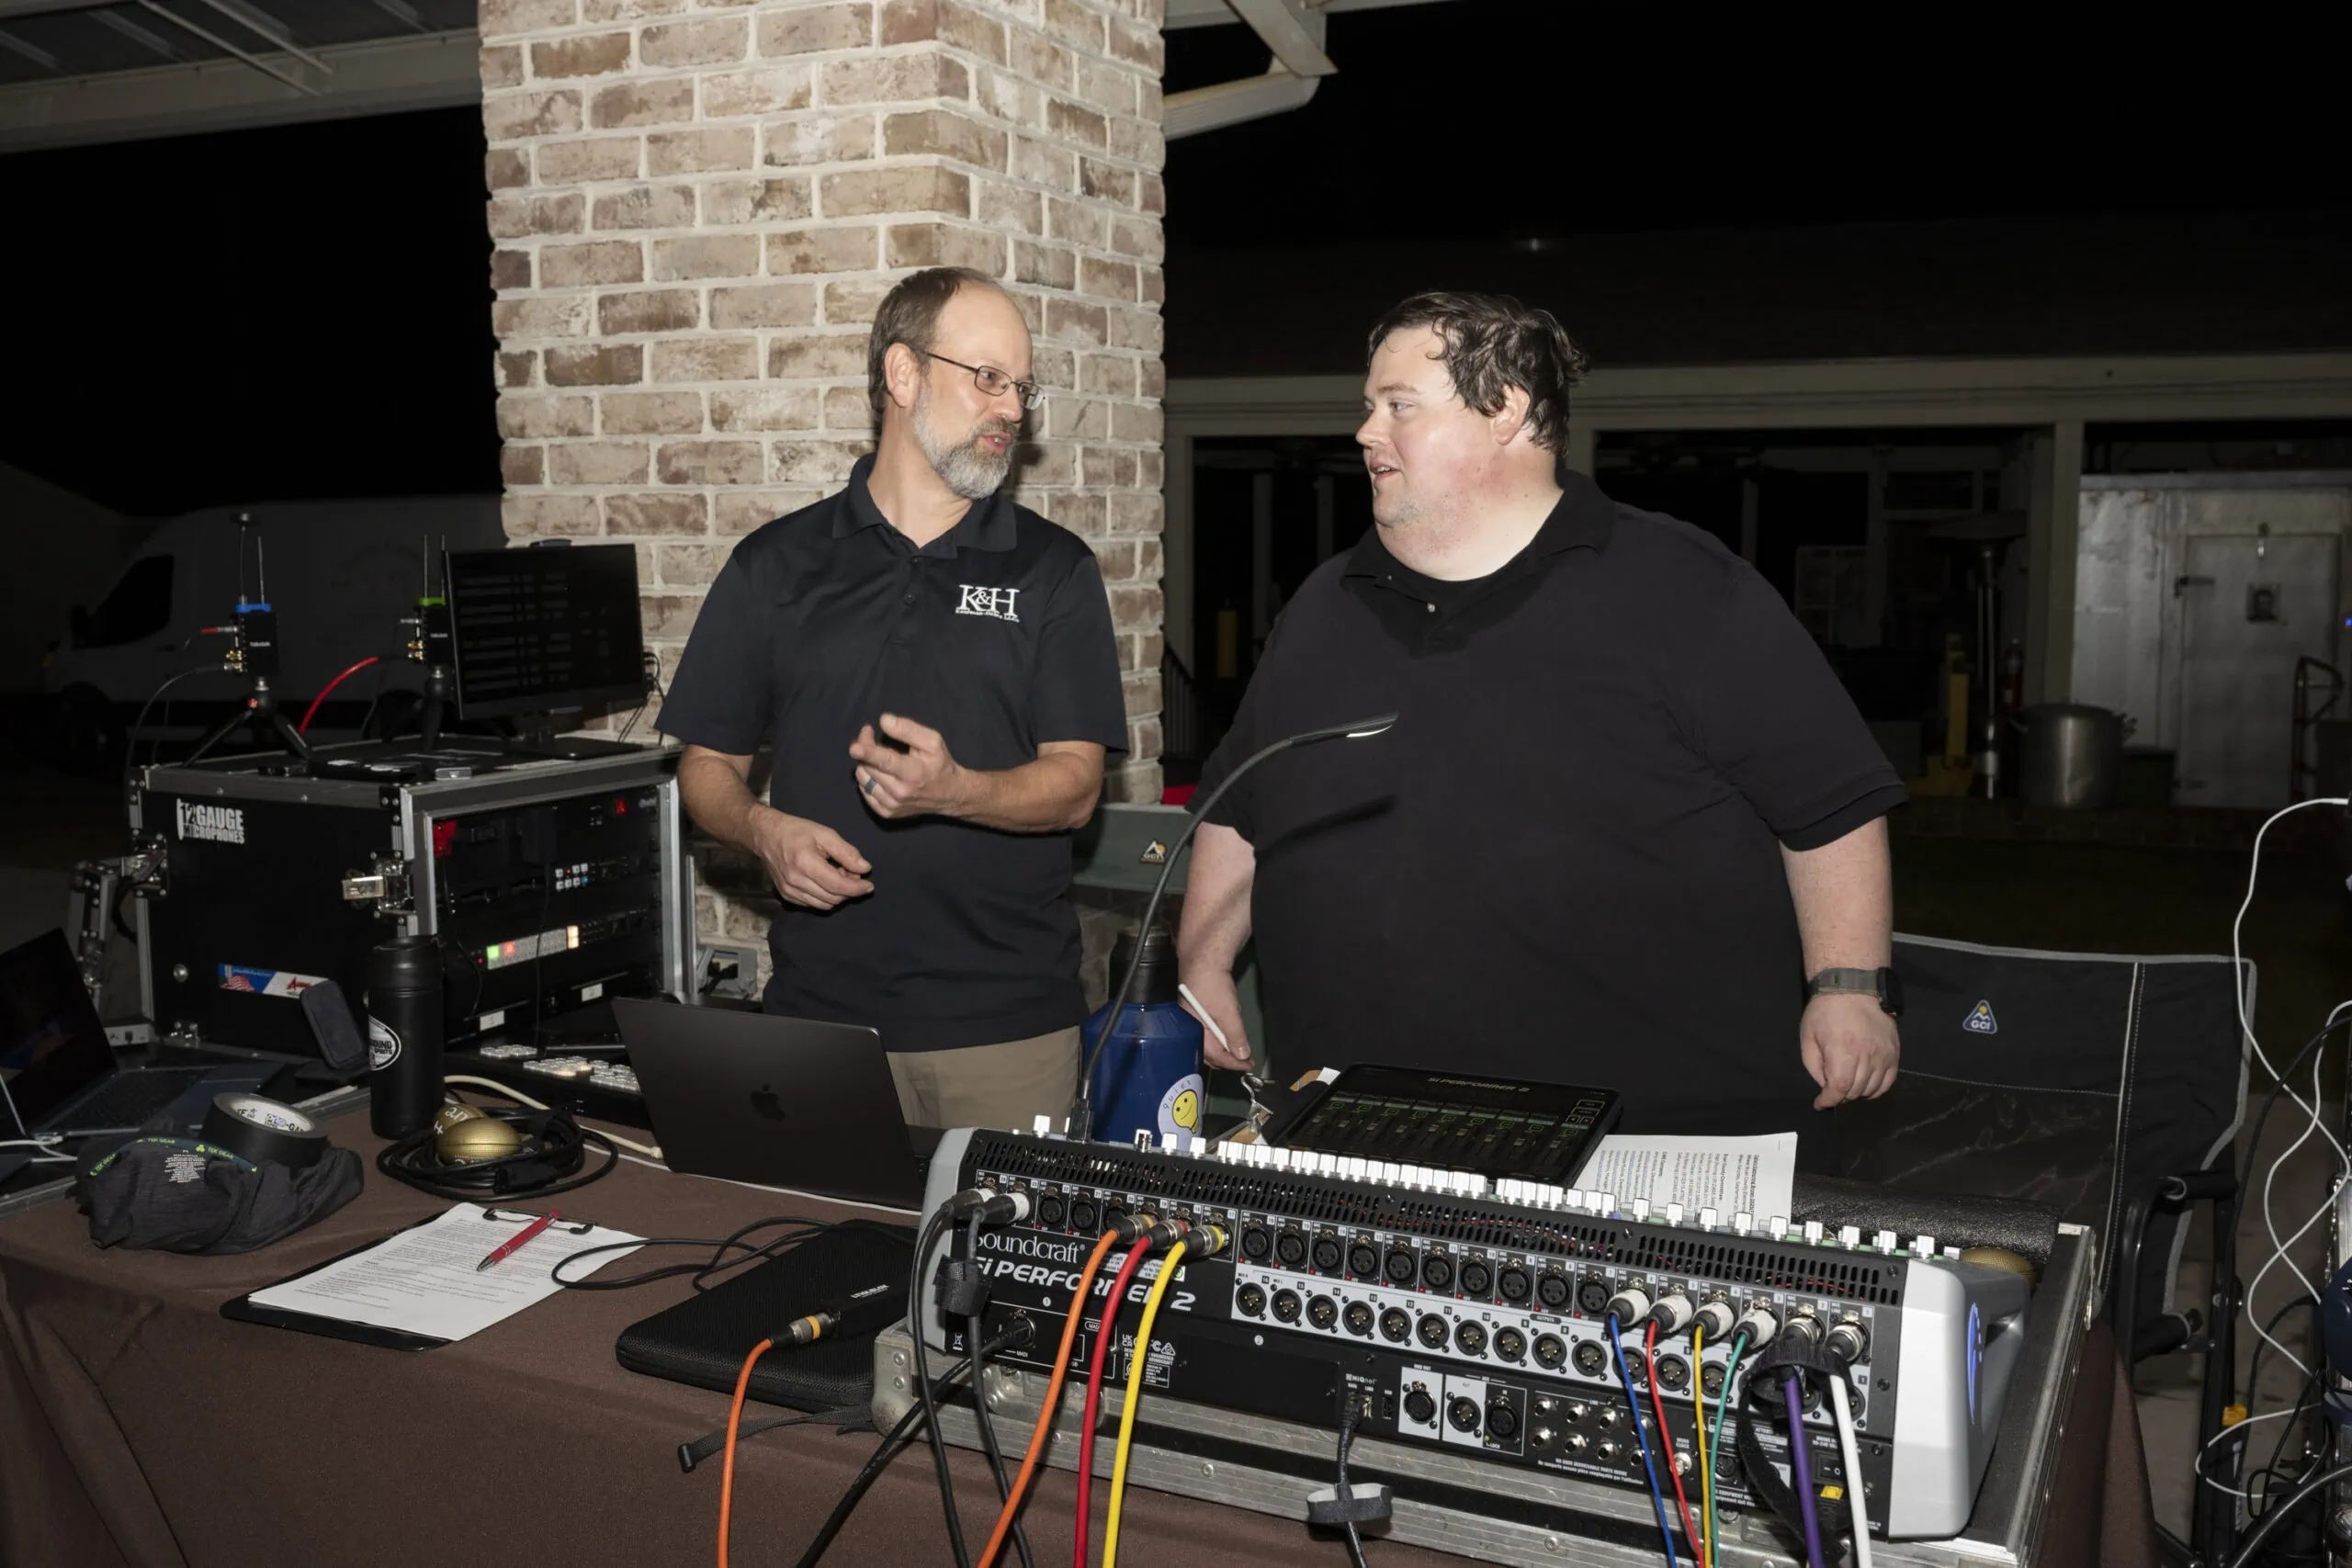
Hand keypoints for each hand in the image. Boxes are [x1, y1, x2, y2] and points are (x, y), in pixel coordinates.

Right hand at [751, 808, 872, 909]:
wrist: (766, 835)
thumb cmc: (796, 831)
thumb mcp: (825, 833)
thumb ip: (846, 852)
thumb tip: (865, 869)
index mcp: (805, 862)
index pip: (837, 885)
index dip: (857, 888)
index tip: (869, 885)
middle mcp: (795, 881)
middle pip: (833, 898)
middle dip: (849, 890)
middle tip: (853, 874)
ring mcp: (788, 891)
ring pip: (824, 904)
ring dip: (838, 895)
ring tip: (839, 876)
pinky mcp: (786, 895)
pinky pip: (813, 904)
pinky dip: (825, 897)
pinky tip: (826, 882)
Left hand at [849, 714, 968, 819]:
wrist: (950, 795)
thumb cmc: (940, 764)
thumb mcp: (932, 741)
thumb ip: (908, 729)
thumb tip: (883, 720)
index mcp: (913, 773)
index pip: (885, 761)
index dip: (868, 752)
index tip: (855, 747)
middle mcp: (900, 792)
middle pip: (868, 767)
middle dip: (864, 747)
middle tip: (870, 735)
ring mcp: (892, 805)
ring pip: (863, 779)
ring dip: (864, 763)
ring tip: (877, 756)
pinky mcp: (887, 813)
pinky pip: (865, 792)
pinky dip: (867, 779)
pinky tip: (879, 773)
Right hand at [1178, 969, 1254, 1071]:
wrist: (1204, 959)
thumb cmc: (1213, 985)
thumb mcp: (1227, 1012)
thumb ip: (1235, 1035)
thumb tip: (1242, 1056)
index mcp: (1194, 1032)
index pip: (1215, 1056)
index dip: (1233, 1063)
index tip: (1248, 1065)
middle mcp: (1190, 1030)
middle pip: (1209, 1053)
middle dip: (1228, 1060)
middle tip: (1245, 1062)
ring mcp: (1192, 1022)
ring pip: (1209, 1044)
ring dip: (1225, 1050)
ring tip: (1240, 1052)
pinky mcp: (1197, 1014)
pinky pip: (1209, 1033)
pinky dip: (1220, 1039)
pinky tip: (1229, 1037)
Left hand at [1800, 992, 1899, 1109]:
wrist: (1854, 988)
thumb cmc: (1825, 1011)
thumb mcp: (1808, 1037)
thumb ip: (1815, 1067)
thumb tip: (1825, 1086)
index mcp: (1843, 1051)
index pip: (1840, 1089)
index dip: (1828, 1101)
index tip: (1820, 1103)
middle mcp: (1867, 1056)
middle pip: (1856, 1091)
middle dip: (1840, 1096)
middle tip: (1832, 1089)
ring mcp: (1884, 1055)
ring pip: (1872, 1089)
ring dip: (1857, 1093)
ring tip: (1847, 1085)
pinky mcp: (1895, 1053)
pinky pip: (1888, 1081)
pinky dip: (1876, 1089)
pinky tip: (1865, 1085)